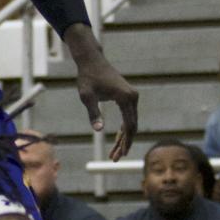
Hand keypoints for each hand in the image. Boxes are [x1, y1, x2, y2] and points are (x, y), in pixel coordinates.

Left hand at [69, 40, 137, 160]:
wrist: (91, 61)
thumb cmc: (87, 78)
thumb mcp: (87, 97)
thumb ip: (93, 113)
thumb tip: (98, 130)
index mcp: (125, 97)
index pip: (129, 125)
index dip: (126, 142)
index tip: (121, 154)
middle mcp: (132, 97)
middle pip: (132, 126)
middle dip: (124, 143)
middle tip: (115, 158)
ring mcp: (132, 96)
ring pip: (131, 123)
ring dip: (123, 138)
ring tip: (115, 153)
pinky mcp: (128, 96)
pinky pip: (128, 116)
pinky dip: (123, 128)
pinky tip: (117, 139)